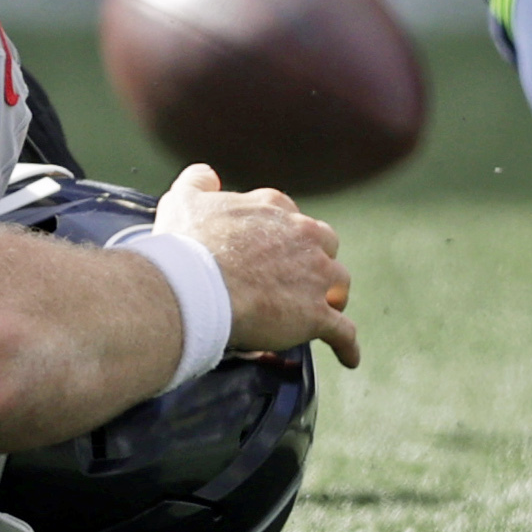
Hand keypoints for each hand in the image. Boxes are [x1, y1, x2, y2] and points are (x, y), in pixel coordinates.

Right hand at [155, 164, 359, 368]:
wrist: (195, 287)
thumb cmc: (187, 245)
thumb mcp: (184, 199)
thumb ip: (198, 182)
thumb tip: (207, 175)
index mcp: (274, 208)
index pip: (289, 215)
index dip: (280, 234)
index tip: (268, 248)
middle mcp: (303, 237)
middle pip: (324, 245)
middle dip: (315, 259)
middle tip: (295, 277)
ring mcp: (314, 277)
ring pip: (338, 284)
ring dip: (331, 296)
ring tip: (318, 310)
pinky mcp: (316, 315)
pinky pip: (344, 333)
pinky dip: (347, 345)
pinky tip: (348, 356)